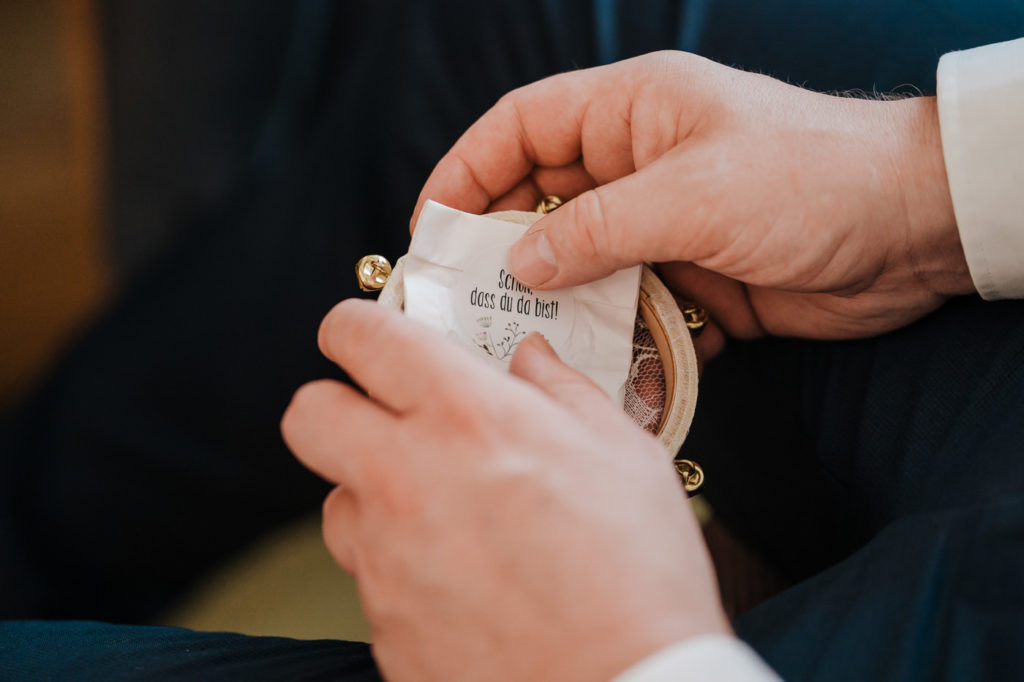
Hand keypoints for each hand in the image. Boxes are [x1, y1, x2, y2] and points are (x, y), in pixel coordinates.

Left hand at [282, 299, 727, 681]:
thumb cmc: (638, 574)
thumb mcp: (625, 454)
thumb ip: (564, 389)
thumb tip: (531, 358)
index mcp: (469, 419)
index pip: (363, 336)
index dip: (356, 324)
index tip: (370, 333)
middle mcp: (407, 480)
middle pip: (309, 413)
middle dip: (338, 402)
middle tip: (389, 416)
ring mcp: (386, 559)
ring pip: (335, 500)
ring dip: (372, 493)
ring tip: (440, 509)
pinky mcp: (383, 624)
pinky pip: (368, 574)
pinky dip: (398, 563)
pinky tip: (460, 575)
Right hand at [413, 51, 974, 342]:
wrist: (911, 231)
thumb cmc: (811, 179)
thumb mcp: (693, 195)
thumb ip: (598, 230)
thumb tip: (521, 264)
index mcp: (630, 113)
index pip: (520, 128)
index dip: (466, 171)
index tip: (431, 227)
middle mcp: (636, 166)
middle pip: (539, 202)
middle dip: (498, 249)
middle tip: (460, 301)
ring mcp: (660, 225)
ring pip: (578, 264)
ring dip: (552, 303)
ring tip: (514, 345)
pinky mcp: (687, 279)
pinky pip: (624, 307)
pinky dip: (607, 336)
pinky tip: (590, 366)